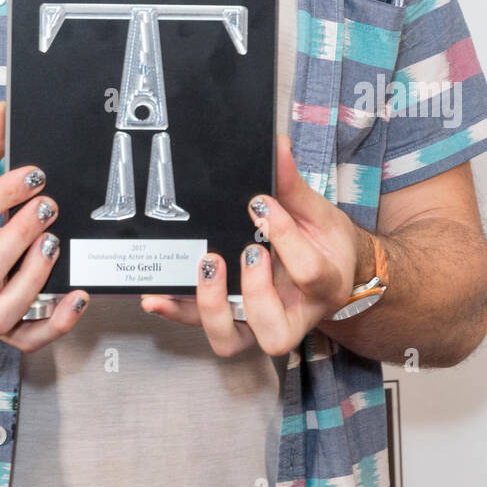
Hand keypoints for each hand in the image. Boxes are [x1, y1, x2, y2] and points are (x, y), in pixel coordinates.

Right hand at [0, 101, 88, 349]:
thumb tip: (5, 114)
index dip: (5, 194)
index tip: (34, 175)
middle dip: (22, 238)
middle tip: (48, 208)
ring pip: (0, 314)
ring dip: (36, 281)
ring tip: (53, 246)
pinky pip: (19, 339)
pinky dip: (53, 326)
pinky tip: (76, 299)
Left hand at [140, 133, 369, 356]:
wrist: (329, 270)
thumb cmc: (323, 244)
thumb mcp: (317, 212)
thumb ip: (293, 184)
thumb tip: (276, 145)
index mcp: (324, 285)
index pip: (309, 272)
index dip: (284, 238)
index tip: (262, 204)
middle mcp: (293, 315)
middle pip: (274, 333)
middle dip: (253, 290)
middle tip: (244, 250)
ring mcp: (259, 324)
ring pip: (233, 341)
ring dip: (211, 306)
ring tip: (206, 265)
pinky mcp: (234, 322)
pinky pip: (202, 326)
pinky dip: (177, 311)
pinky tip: (157, 295)